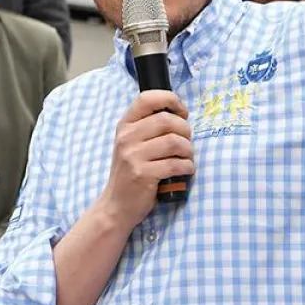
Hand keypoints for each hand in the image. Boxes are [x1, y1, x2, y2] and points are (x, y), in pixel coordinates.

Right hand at [97, 90, 193, 229]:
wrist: (116, 206)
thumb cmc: (130, 172)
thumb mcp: (131, 144)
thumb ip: (148, 127)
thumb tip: (179, 114)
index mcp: (124, 125)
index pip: (146, 98)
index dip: (170, 100)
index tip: (182, 112)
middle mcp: (126, 138)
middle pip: (166, 120)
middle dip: (185, 130)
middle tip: (186, 143)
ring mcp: (133, 156)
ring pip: (174, 142)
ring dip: (188, 150)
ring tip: (187, 158)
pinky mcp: (143, 175)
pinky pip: (175, 164)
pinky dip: (187, 166)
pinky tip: (185, 170)